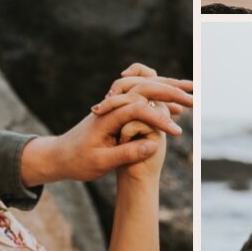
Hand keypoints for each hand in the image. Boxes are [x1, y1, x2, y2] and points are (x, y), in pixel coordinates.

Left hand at [20, 66, 191, 186]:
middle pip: (144, 88)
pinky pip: (142, 97)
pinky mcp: (118, 110)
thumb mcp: (100, 162)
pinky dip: (160, 98)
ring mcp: (114, 105)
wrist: (58, 156)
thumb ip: (126, 152)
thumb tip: (153, 143)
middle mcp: (111, 105)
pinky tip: (175, 107)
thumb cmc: (77, 162)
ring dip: (168, 88)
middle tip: (193, 99)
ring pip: (145, 88)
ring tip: (192, 93)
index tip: (176, 132)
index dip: (159, 118)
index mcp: (107, 116)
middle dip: (170, 92)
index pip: (138, 108)